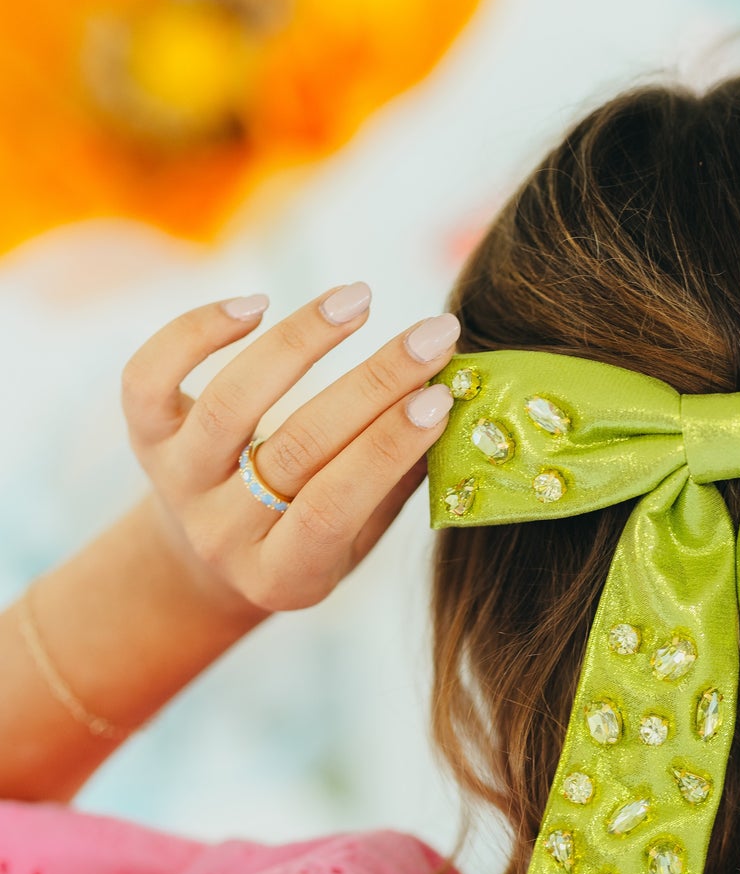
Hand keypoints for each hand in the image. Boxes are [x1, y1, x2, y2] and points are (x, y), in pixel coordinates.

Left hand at [121, 283, 459, 616]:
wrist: (205, 557)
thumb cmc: (309, 538)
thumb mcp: (356, 540)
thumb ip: (399, 480)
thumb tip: (462, 400)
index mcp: (282, 575)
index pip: (336, 505)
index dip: (389, 448)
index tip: (444, 394)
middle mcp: (221, 533)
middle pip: (297, 448)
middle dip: (374, 383)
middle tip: (435, 335)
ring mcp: (176, 484)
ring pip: (229, 404)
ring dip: (301, 341)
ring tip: (359, 298)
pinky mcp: (144, 437)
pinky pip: (151, 375)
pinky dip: (198, 330)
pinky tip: (257, 301)